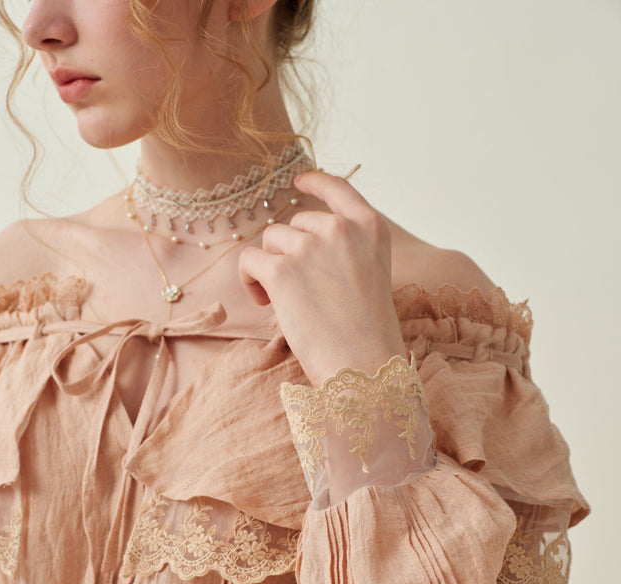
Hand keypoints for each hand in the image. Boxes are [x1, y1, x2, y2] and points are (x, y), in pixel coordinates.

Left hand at [238, 170, 405, 386]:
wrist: (363, 364)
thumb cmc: (367, 332)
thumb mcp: (370, 274)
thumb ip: (345, 249)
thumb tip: (297, 239)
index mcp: (370, 228)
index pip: (338, 189)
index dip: (315, 182)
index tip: (299, 181)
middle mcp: (340, 229)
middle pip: (296, 222)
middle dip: (291, 251)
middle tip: (300, 289)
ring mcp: (310, 246)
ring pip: (272, 241)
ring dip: (271, 267)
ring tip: (286, 301)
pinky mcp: (281, 269)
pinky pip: (250, 260)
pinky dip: (250, 280)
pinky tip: (265, 303)